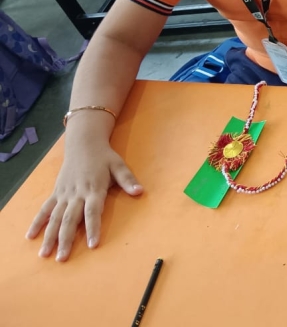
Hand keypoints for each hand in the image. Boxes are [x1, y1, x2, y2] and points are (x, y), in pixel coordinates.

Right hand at [25, 143, 142, 260]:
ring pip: (55, 217)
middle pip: (70, 219)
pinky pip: (45, 209)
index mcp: (93, 189)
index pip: (93, 212)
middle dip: (66, 239)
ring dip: (49, 236)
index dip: (93, 228)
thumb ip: (128, 180)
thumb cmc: (104, 157)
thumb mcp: (118, 165)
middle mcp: (77, 194)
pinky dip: (37, 222)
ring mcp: (64, 194)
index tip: (92, 244)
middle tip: (63, 257)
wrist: (83, 143)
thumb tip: (140, 191)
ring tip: (45, 254)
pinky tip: (30, 236)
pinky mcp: (56, 192)